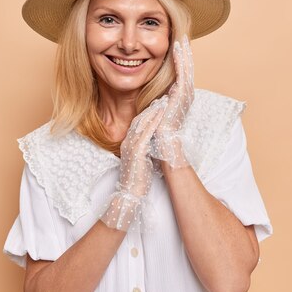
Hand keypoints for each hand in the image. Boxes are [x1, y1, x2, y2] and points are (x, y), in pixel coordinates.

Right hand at [97, 97, 166, 231]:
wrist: (130, 194)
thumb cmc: (137, 180)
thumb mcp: (140, 161)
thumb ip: (144, 151)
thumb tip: (152, 146)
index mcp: (129, 144)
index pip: (138, 125)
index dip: (148, 114)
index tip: (158, 105)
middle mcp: (128, 142)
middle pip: (139, 120)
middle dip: (151, 108)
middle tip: (162, 97)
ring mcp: (131, 145)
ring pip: (142, 123)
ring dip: (153, 111)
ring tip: (164, 101)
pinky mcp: (136, 150)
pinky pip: (146, 131)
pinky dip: (153, 120)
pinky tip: (161, 113)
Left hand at [150, 34, 194, 167]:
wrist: (163, 143)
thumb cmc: (157, 131)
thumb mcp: (157, 111)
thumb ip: (158, 102)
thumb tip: (155, 98)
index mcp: (179, 98)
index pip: (181, 74)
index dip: (180, 61)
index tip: (176, 47)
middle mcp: (185, 95)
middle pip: (187, 68)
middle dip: (185, 53)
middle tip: (183, 37)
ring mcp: (186, 94)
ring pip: (187, 68)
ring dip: (184, 52)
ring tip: (181, 38)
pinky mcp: (183, 94)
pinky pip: (183, 72)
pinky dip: (181, 59)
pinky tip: (177, 48)